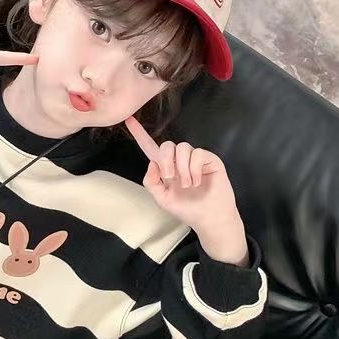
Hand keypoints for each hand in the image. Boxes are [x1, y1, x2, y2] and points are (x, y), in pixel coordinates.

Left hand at [125, 116, 245, 258]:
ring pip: (183, 147)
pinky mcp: (209, 159)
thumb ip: (151, 182)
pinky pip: (198, 154)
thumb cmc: (187, 210)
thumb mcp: (162, 199)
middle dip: (166, 160)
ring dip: (182, 168)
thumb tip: (152, 163)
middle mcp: (179, 161)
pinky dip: (194, 169)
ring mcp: (195, 159)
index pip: (151, 148)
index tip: (128, 120)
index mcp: (166, 168)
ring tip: (187, 185)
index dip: (140, 134)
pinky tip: (197, 182)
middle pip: (167, 145)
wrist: (209, 218)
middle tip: (170, 177)